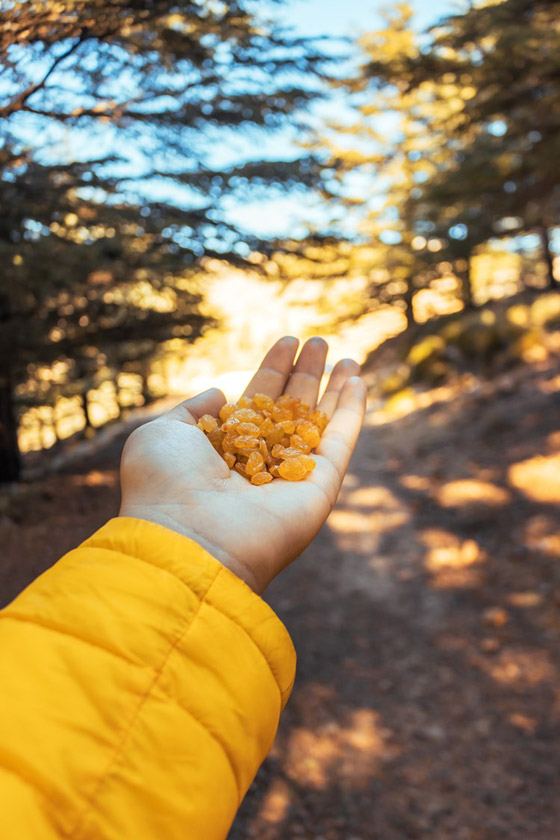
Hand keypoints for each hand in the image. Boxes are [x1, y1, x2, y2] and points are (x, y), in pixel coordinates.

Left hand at [119, 337, 365, 592]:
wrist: (188, 539)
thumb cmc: (165, 486)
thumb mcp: (163, 434)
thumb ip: (191, 410)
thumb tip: (220, 394)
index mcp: (223, 450)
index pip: (256, 401)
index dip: (273, 371)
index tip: (287, 342)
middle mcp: (259, 463)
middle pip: (290, 409)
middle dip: (305, 375)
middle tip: (318, 342)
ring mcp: (291, 476)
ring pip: (319, 425)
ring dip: (335, 389)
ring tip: (347, 356)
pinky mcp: (318, 488)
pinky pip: (339, 443)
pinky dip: (352, 413)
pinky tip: (357, 381)